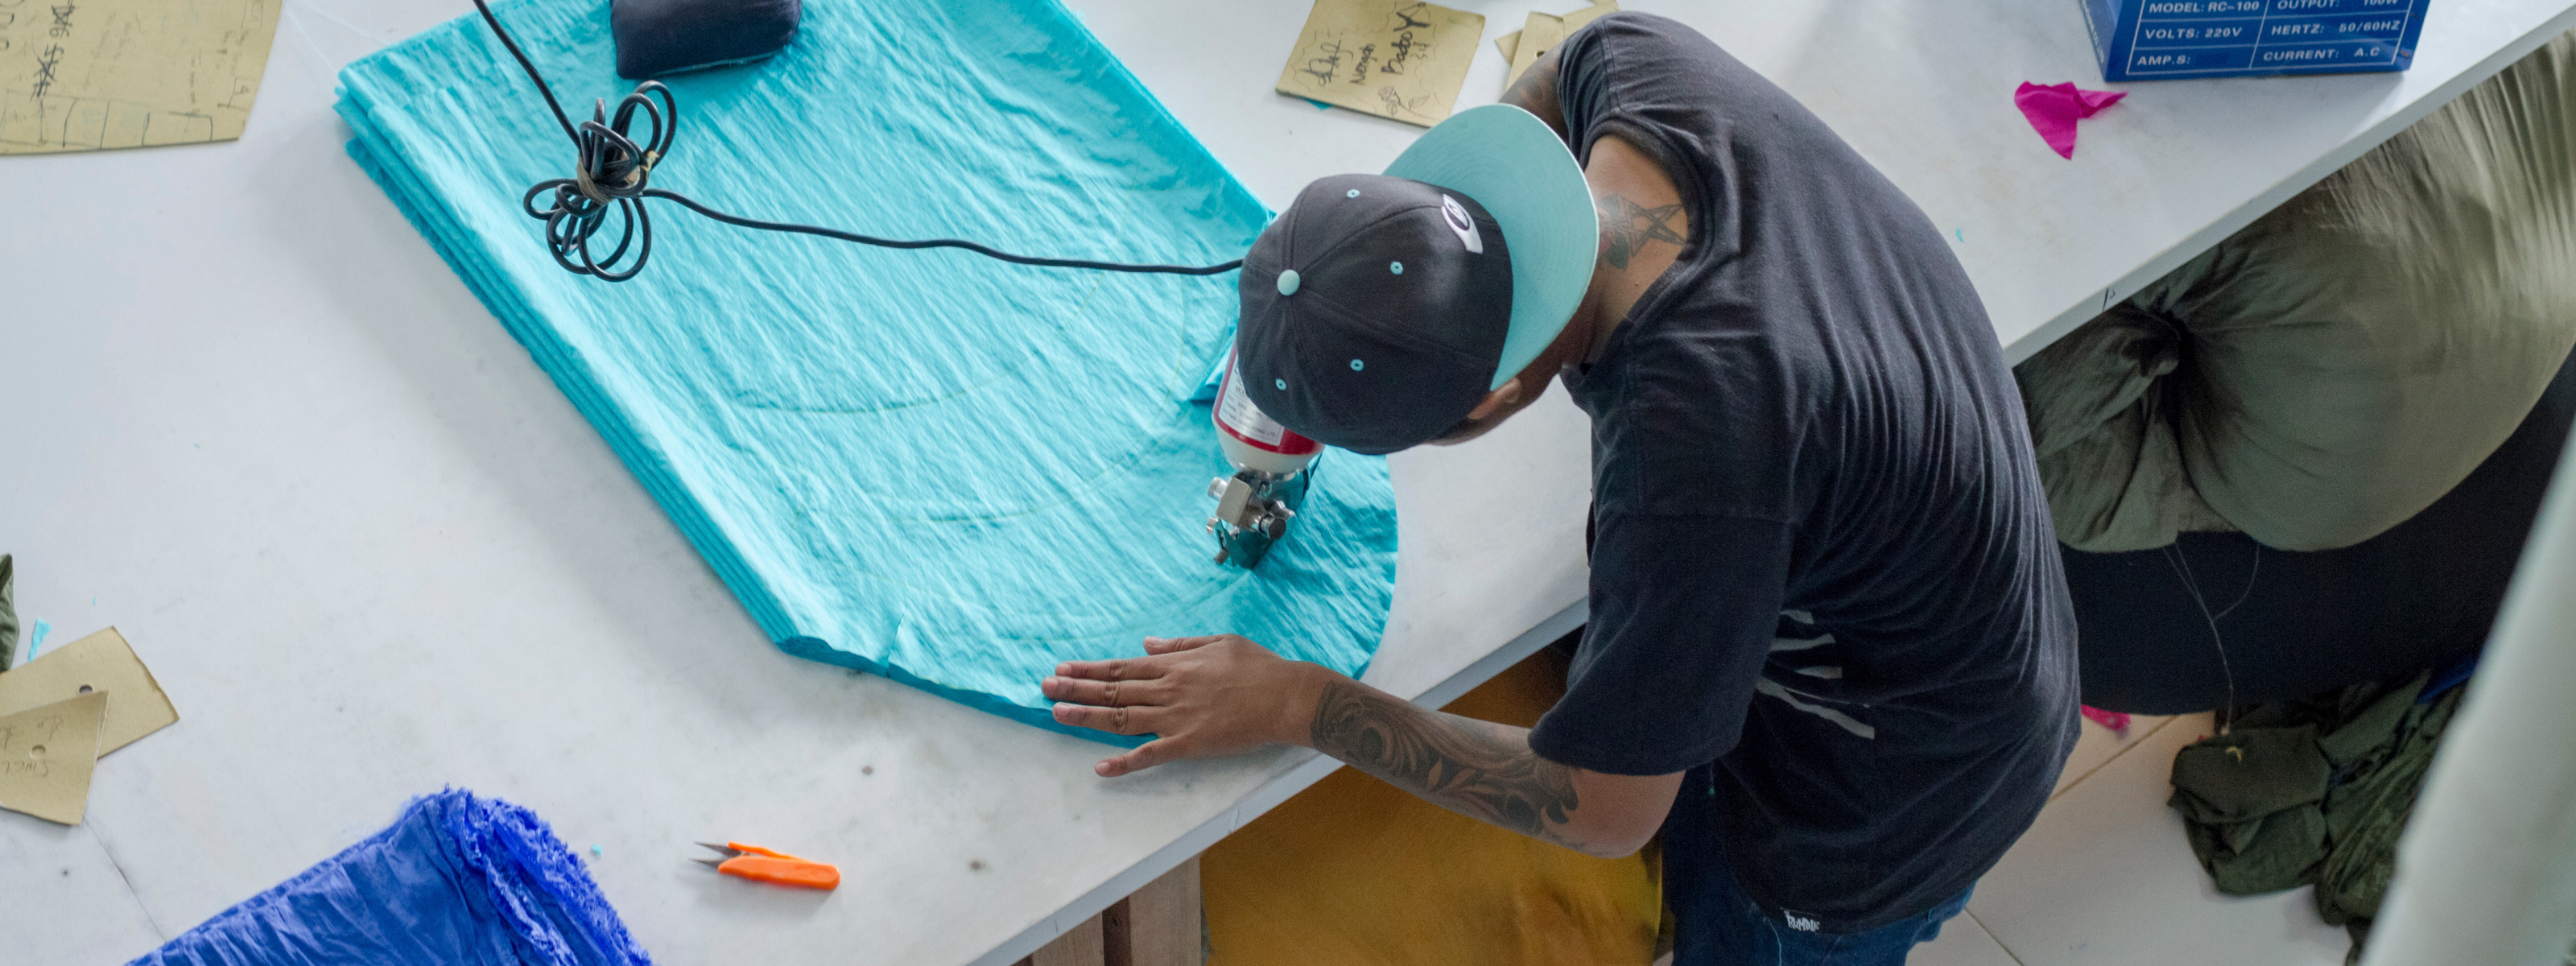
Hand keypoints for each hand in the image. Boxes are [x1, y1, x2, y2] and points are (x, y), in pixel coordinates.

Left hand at [1042, 635, 1326, 776]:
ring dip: (1087, 717)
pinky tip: (1100, 768)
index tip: (1063, 669)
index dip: (1090, 670)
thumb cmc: (1259, 667)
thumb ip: (1181, 644)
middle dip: (1076, 689)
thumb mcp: (1219, 641)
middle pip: (1113, 691)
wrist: (1286, 696)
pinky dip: (1124, 763)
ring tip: (1057, 715)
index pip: (1122, 668)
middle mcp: (1168, 690)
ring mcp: (1176, 718)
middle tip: (1045, 688)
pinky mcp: (1189, 744)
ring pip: (1122, 719)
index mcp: (1174, 666)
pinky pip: (1150, 755)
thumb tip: (1148, 644)